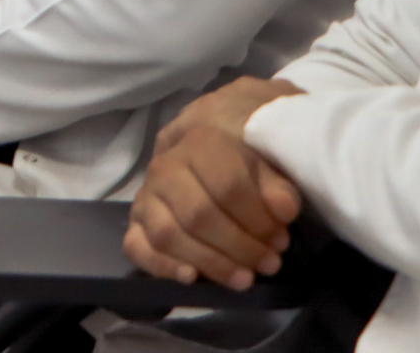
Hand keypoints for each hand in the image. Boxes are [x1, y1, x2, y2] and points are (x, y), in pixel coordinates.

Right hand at [125, 77, 306, 289]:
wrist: (210, 144)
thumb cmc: (244, 156)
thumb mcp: (269, 159)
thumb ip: (279, 184)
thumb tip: (283, 210)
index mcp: (199, 142)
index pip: (228, 187)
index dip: (259, 220)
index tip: (282, 238)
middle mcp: (165, 166)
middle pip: (198, 215)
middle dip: (240, 246)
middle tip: (269, 263)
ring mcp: (146, 194)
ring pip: (168, 234)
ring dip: (210, 263)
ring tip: (244, 278)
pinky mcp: (136, 220)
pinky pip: (136, 246)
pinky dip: (161, 265)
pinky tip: (190, 277)